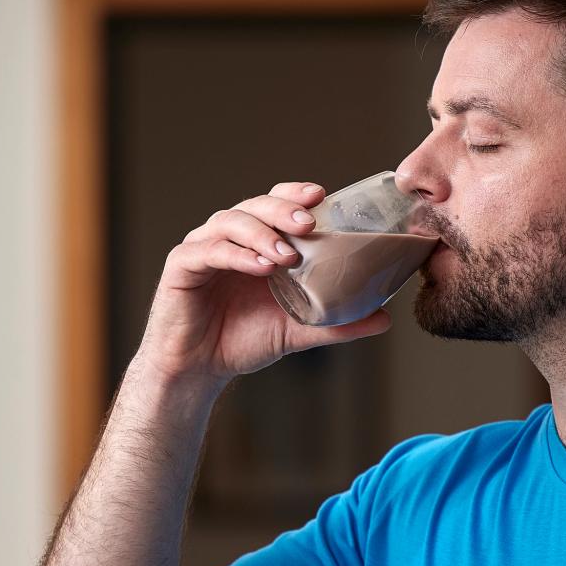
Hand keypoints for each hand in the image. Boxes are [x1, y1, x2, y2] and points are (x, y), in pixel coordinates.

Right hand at [136, 181, 392, 386]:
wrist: (199, 370)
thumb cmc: (243, 340)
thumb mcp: (298, 330)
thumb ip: (337, 322)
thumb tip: (384, 318)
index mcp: (256, 242)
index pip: (276, 203)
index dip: (296, 195)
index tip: (322, 196)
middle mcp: (229, 237)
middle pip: (255, 205)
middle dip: (283, 208)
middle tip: (308, 221)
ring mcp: (203, 247)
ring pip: (231, 222)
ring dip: (262, 232)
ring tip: (287, 252)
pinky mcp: (181, 266)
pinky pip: (209, 251)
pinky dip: (236, 255)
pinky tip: (260, 266)